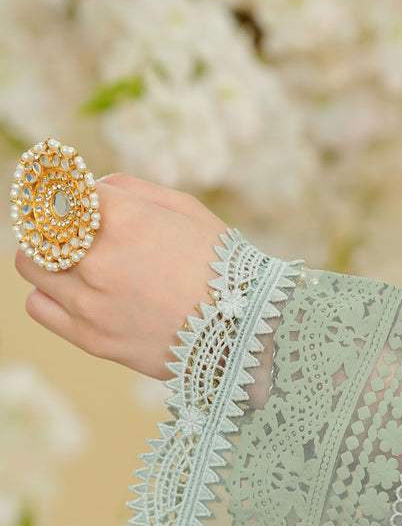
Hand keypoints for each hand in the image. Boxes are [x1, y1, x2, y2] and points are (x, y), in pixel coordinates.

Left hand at [15, 174, 226, 379]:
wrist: (246, 335)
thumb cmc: (223, 268)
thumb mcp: (187, 210)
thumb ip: (130, 189)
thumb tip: (91, 187)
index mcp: (123, 218)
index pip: (61, 188)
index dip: (66, 189)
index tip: (70, 193)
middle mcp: (99, 259)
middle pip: (38, 224)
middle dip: (52, 220)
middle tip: (70, 227)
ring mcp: (91, 302)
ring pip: (31, 265)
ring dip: (47, 256)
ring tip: (75, 262)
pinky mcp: (91, 338)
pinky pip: (37, 305)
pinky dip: (47, 294)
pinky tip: (74, 292)